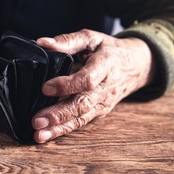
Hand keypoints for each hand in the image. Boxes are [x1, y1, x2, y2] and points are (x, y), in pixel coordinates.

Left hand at [32, 29, 155, 142]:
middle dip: (59, 114)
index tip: (45, 88)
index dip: (67, 85)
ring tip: (39, 135)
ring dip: (59, 128)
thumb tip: (42, 43)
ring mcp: (103, 103)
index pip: (87, 79)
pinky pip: (81, 122)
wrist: (136, 65)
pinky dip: (63, 131)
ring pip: (81, 118)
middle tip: (37, 121)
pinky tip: (47, 135)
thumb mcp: (92, 38)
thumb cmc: (109, 50)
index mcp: (105, 66)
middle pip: (82, 104)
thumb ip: (68, 41)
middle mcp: (105, 88)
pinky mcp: (99, 112)